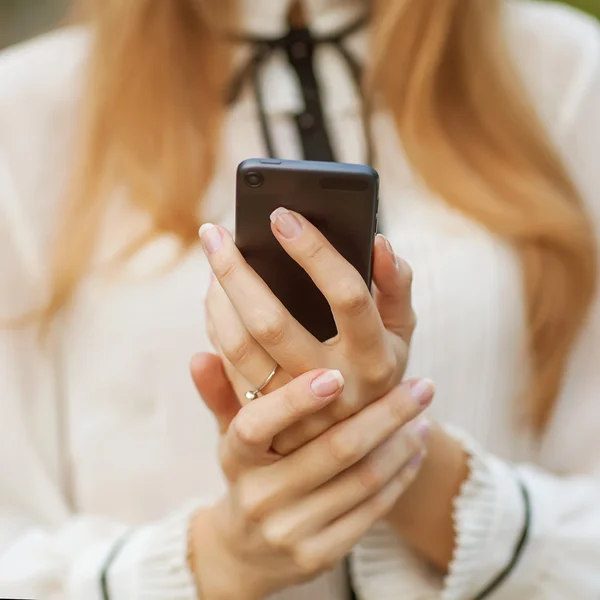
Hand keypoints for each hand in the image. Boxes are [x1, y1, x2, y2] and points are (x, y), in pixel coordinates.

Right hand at [190, 354, 432, 598]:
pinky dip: (399, 477)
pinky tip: (415, 450)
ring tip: (425, 412)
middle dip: (386, 413)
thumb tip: (200, 354)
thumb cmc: (248, 473)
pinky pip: (370, 511)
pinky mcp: (318, 555)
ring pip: (361, 480)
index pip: (256, 425)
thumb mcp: (230, 436)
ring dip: (401, 443)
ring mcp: (289, 531)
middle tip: (423, 384)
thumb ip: (221, 393)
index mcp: (235, 458)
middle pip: (334, 450)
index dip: (295, 400)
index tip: (336, 374)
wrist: (245, 553)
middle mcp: (259, 496)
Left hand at [200, 208, 415, 453]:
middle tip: (215, 231)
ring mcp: (295, 409)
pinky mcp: (266, 418)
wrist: (360, 440)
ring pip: (240, 348)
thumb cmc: (380, 364)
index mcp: (376, 357)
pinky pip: (229, 367)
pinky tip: (214, 295)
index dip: (316, 254)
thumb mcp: (401, 329)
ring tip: (212, 257)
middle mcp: (335, 386)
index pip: (347, 296)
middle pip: (273, 324)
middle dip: (237, 272)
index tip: (282, 216)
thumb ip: (396, 286)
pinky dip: (217, 325)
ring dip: (217, 298)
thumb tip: (379, 242)